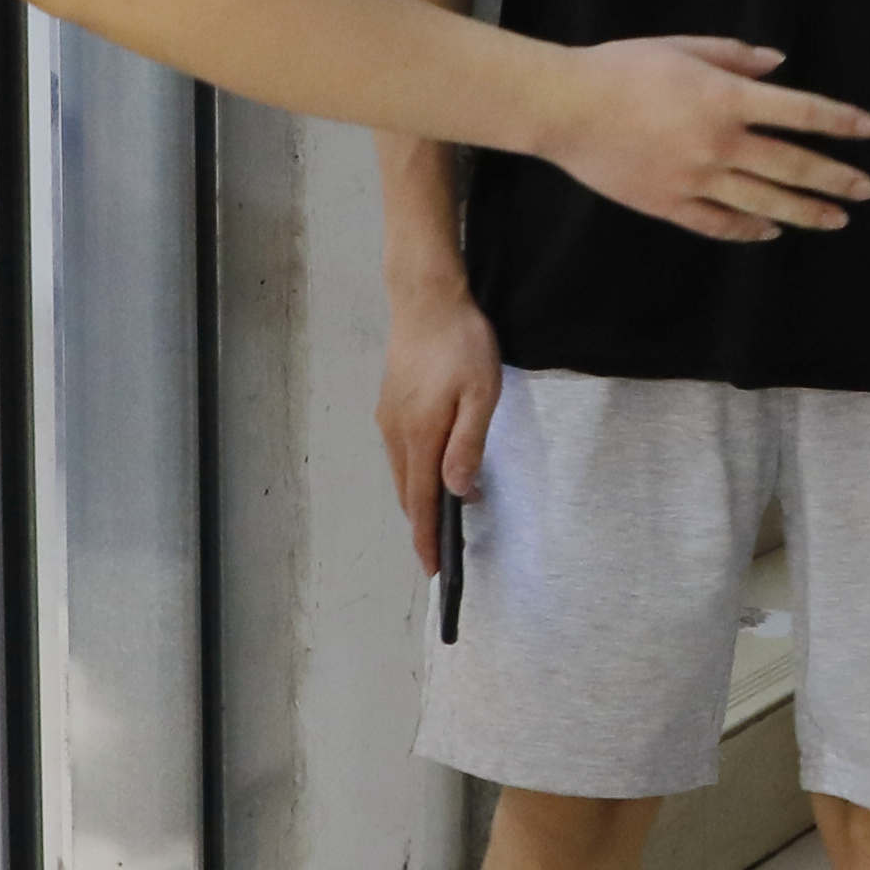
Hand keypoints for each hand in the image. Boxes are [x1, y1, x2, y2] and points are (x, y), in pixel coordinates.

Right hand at [377, 288, 499, 573]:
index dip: (427, 538)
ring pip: (402, 474)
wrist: (426, 298)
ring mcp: (388, 419)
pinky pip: (400, 453)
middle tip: (442, 551)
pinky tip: (432, 470)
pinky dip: (414, 474)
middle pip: (408, 494)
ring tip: (441, 517)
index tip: (434, 570)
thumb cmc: (461, 343)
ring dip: (419, 499)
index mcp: (420, 436)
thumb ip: (468, 445)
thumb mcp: (481, 394)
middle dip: (423, 525)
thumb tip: (459, 491)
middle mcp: (396, 434)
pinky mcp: (389, 405)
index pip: (422, 502)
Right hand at [549, 35, 869, 242]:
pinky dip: (748, 228)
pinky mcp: (669, 204)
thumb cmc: (621, 67)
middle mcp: (719, 143)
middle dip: (836, 177)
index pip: (801, 112)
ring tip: (837, 219)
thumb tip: (778, 64)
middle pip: (793, 165)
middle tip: (867, 188)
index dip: (840, 121)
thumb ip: (734, 56)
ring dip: (805, 211)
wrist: (565, 108)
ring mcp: (696, 179)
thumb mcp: (682, 47)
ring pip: (764, 202)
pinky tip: (770, 230)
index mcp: (726, 99)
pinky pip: (719, 223)